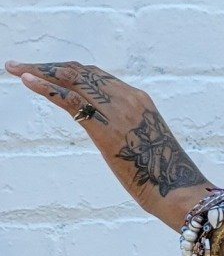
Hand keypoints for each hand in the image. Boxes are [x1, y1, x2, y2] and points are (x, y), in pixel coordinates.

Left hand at [7, 58, 208, 224]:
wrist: (176, 189)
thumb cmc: (164, 177)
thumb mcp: (144, 146)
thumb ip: (128, 134)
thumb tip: (115, 142)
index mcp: (140, 100)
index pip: (97, 75)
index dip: (68, 70)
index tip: (47, 71)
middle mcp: (127, 97)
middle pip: (80, 71)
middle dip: (48, 66)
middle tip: (21, 66)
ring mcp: (116, 109)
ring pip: (71, 79)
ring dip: (40, 71)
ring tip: (16, 68)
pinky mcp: (103, 126)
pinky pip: (69, 99)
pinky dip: (45, 87)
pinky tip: (26, 80)